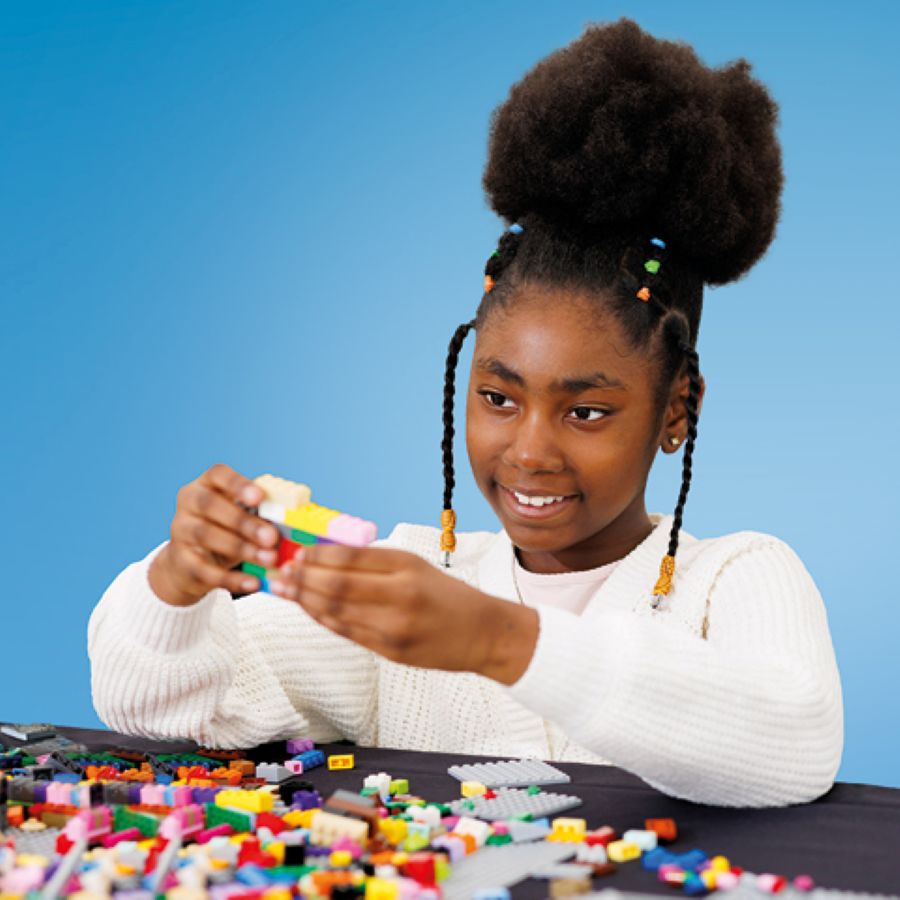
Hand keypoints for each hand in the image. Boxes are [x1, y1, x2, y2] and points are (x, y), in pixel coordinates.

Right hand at [148, 463, 281, 606]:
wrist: (189, 564)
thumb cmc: (225, 531)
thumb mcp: (240, 516)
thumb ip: (260, 512)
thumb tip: (293, 518)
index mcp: (205, 485)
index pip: (217, 474)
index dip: (238, 484)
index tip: (259, 497)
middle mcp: (188, 504)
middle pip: (210, 505)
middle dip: (244, 522)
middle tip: (272, 537)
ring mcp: (180, 532)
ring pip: (207, 536)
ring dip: (241, 548)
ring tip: (269, 559)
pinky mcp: (181, 562)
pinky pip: (205, 570)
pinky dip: (232, 579)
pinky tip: (254, 582)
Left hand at [269, 544, 539, 682]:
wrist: (482, 633)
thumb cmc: (445, 595)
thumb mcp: (416, 566)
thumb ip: (374, 563)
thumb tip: (324, 557)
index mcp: (406, 566)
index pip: (351, 557)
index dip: (317, 556)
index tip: (297, 553)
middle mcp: (400, 595)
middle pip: (337, 585)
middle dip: (302, 578)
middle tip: (279, 573)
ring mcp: (394, 627)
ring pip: (336, 611)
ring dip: (305, 600)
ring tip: (284, 590)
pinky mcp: (390, 651)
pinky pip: (347, 632)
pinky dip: (323, 619)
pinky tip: (309, 609)